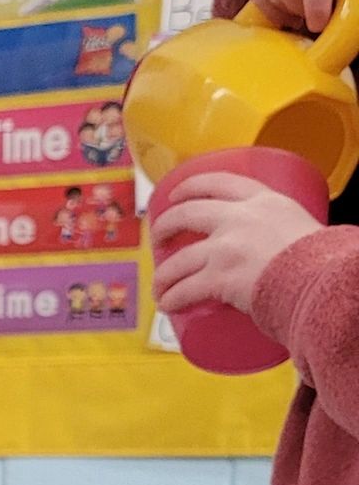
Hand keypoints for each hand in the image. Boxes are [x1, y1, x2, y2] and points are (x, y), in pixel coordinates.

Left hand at [150, 170, 320, 316]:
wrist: (325, 282)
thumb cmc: (324, 262)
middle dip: (166, 224)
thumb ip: (285, 231)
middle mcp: (240, 218)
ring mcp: (227, 246)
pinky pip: (185, 288)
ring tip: (160, 286)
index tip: (178, 193)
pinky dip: (172, 297)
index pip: (220, 182)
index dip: (192, 185)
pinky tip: (167, 302)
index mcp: (265, 201)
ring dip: (164, 275)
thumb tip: (282, 250)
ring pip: (179, 259)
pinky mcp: (220, 276)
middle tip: (159, 236)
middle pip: (188, 213)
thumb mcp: (304, 227)